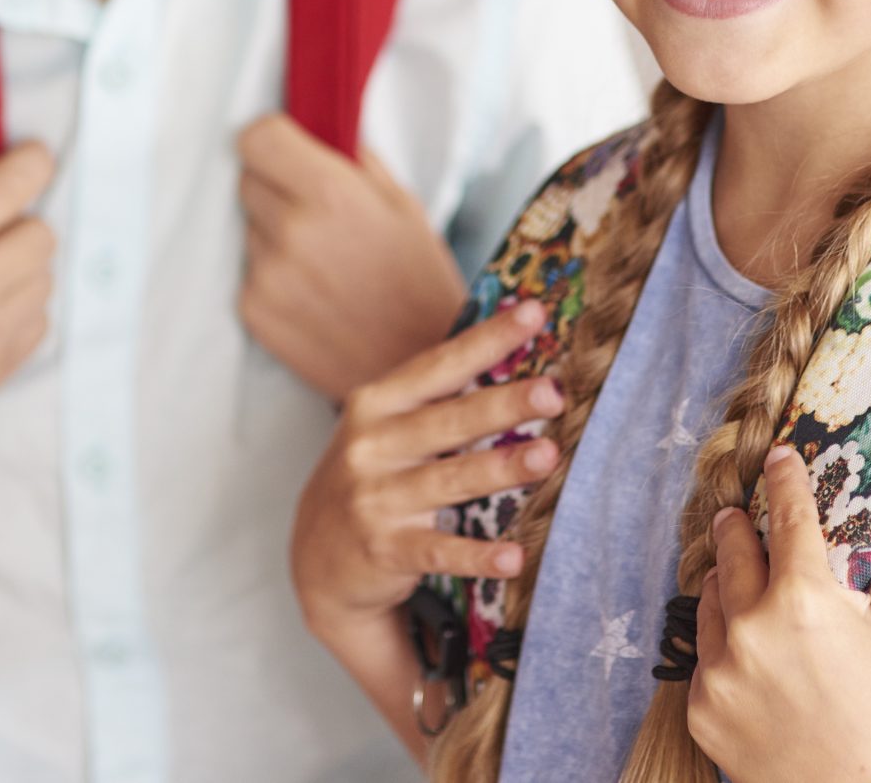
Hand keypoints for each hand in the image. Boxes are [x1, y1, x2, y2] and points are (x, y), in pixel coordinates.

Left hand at [238, 115, 468, 398]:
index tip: (289, 152)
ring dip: (275, 234)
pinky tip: (314, 294)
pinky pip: (249, 271)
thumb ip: (353, 160)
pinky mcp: (254, 312)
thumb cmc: (420, 282)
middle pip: (248, 179)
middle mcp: (290, 231)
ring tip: (324, 263)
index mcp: (330, 193)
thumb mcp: (404, 205)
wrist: (420, 369)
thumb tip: (318, 126)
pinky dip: (273, 276)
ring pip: (250, 228)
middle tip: (317, 212)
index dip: (273, 140)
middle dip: (277, 186)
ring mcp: (266, 275)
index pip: (257, 138)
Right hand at [291, 300, 563, 643]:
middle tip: (553, 393)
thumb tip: (513, 357)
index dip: (487, 339)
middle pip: (450, 420)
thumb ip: (437, 399)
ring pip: (449, 479)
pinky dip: (476, 556)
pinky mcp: (385, 549)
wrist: (317, 557)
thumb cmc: (371, 477)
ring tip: (547, 457)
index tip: (534, 313)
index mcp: (377, 403)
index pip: (441, 365)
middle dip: (503, 404)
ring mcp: (376, 498)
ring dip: (501, 468)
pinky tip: (514, 558)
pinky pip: (439, 552)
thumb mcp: (385, 428)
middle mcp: (373, 445)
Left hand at [686, 444, 870, 782]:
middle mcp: (752, 628)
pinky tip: (753, 660)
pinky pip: (705, 657)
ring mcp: (720, 672)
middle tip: (739, 517)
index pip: (786, 515)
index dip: (783, 479)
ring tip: (750, 593)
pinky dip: (726, 648)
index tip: (777, 458)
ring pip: (709, 600)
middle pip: (730, 549)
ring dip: (727, 587)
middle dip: (737, 527)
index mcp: (804, 599)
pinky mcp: (701, 709)